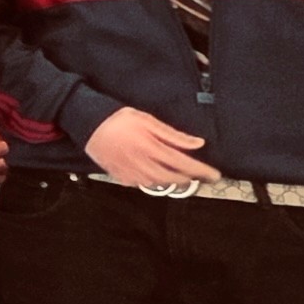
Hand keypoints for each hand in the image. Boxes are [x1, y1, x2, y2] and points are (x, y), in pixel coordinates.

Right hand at [81, 107, 216, 188]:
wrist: (88, 124)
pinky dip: (154, 182)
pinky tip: (157, 175)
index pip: (182, 163)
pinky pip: (142, 184)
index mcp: (150, 147)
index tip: (215, 175)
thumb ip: (174, 135)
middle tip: (201, 176)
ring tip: (182, 176)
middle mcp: (141, 163)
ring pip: (158, 184)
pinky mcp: (120, 176)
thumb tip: (198, 143)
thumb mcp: (149, 120)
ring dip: (173, 182)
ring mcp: (129, 172)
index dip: (201, 171)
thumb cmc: (120, 119)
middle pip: (172, 178)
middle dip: (190, 178)